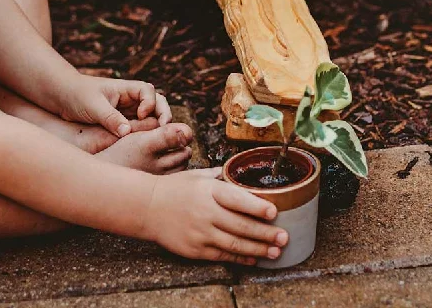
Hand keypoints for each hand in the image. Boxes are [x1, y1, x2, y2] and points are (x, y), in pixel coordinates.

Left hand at [59, 74, 171, 136]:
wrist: (63, 97)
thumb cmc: (78, 95)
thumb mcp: (93, 106)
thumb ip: (110, 118)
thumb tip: (127, 132)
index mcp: (126, 89)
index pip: (148, 91)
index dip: (150, 103)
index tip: (140, 115)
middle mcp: (130, 99)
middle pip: (156, 102)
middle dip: (163, 114)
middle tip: (165, 128)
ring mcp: (128, 111)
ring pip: (150, 117)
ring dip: (156, 125)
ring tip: (157, 138)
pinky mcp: (122, 123)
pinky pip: (138, 128)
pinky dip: (144, 134)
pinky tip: (143, 144)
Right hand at [142, 168, 288, 264]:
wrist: (146, 207)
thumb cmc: (175, 188)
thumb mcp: (197, 176)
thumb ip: (219, 177)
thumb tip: (237, 173)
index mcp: (209, 191)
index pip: (237, 199)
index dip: (257, 207)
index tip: (275, 211)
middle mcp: (206, 212)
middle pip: (241, 225)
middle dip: (266, 233)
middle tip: (284, 237)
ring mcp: (200, 233)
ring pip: (235, 244)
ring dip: (258, 249)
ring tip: (276, 251)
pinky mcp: (195, 249)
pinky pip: (222, 255)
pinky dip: (240, 258)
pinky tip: (254, 258)